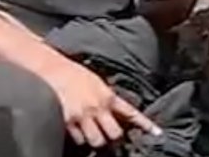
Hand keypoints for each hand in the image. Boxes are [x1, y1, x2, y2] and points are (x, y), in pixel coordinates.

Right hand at [37, 53, 161, 146]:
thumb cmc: (72, 72)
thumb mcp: (96, 81)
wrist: (50, 68)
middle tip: (112, 137)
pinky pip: (79, 140)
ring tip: (93, 134)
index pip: (131, 112)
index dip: (146, 124)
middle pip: (115, 134)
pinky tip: (78, 132)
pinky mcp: (67, 122)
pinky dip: (80, 139)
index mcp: (107, 95)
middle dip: (115, 138)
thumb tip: (116, 111)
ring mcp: (83, 116)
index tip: (158, 133)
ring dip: (97, 140)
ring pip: (97, 141)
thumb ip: (107, 97)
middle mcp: (97, 107)